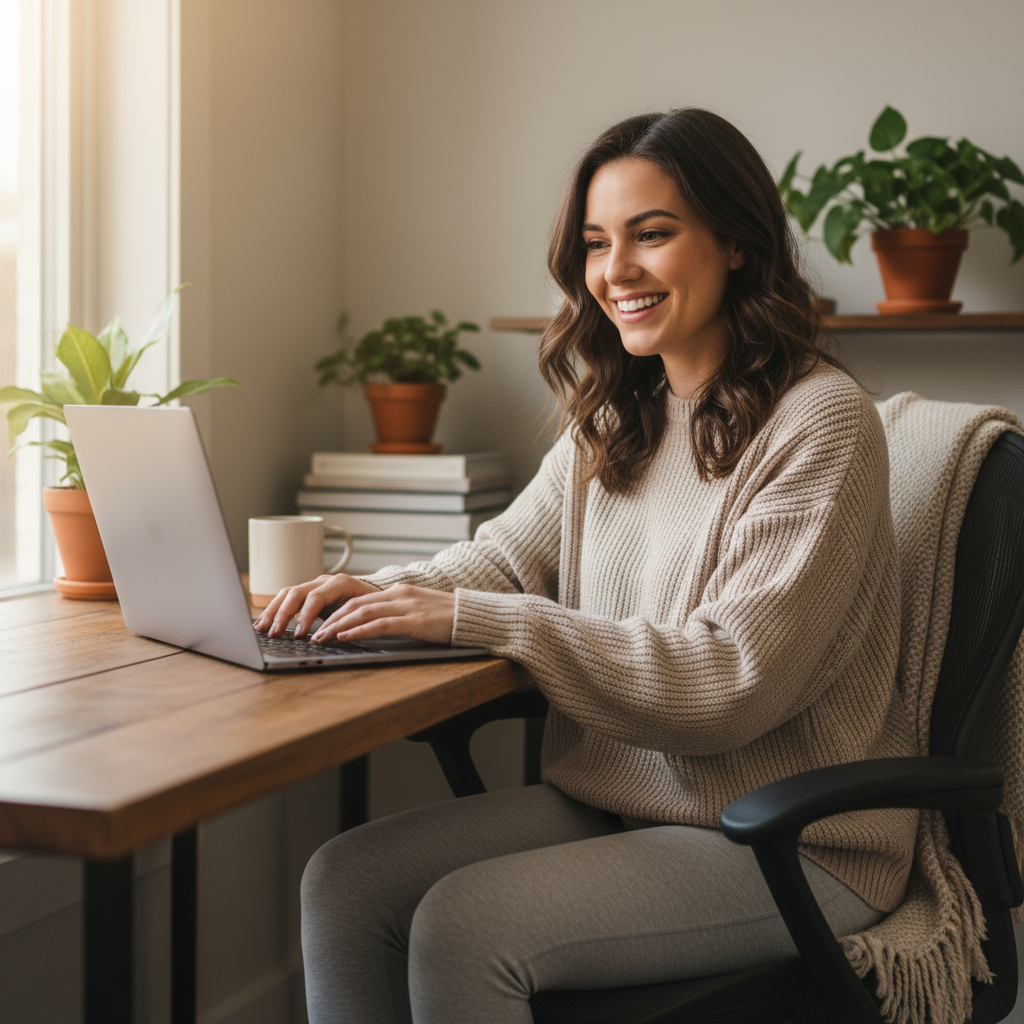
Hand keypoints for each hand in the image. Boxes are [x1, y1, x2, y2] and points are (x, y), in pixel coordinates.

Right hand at [253, 574, 382, 637]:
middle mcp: (324, 581)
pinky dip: (274, 610)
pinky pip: (287, 598)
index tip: (300, 634)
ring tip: (261, 628)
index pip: (316, 596)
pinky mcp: (308, 593)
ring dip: (273, 611)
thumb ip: (350, 620)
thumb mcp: (367, 612)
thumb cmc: (374, 605)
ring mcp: (315, 585)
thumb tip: (330, 636)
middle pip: (297, 593)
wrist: (377, 595)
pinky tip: (264, 622)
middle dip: (283, 614)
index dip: (305, 615)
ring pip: (288, 593)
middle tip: (274, 633)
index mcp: (340, 583)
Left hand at [311, 584, 455, 646]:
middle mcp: (400, 594)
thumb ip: (398, 615)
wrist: (477, 616)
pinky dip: (359, 630)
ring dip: (338, 626)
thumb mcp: (420, 612)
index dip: (336, 612)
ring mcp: (407, 606)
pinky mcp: (415, 621)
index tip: (320, 624)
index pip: (359, 599)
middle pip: (355, 603)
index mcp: (399, 592)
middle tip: (311, 632)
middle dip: (330, 619)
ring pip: (362, 612)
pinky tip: (345, 636)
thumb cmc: (450, 618)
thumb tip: (374, 628)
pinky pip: (381, 624)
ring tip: (321, 637)